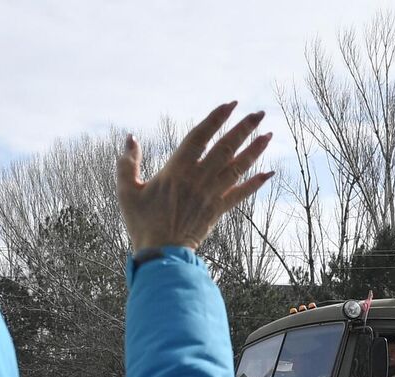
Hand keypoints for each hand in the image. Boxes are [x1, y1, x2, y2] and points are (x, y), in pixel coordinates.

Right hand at [116, 102, 273, 251]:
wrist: (161, 254)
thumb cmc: (142, 222)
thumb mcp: (126, 191)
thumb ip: (127, 164)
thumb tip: (130, 139)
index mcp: (176, 169)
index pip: (200, 136)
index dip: (216, 119)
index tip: (230, 105)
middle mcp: (198, 178)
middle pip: (225, 148)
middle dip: (243, 128)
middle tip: (259, 113)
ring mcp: (211, 194)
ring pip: (237, 167)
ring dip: (254, 150)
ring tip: (268, 135)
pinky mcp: (218, 211)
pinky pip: (240, 195)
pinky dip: (255, 184)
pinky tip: (268, 173)